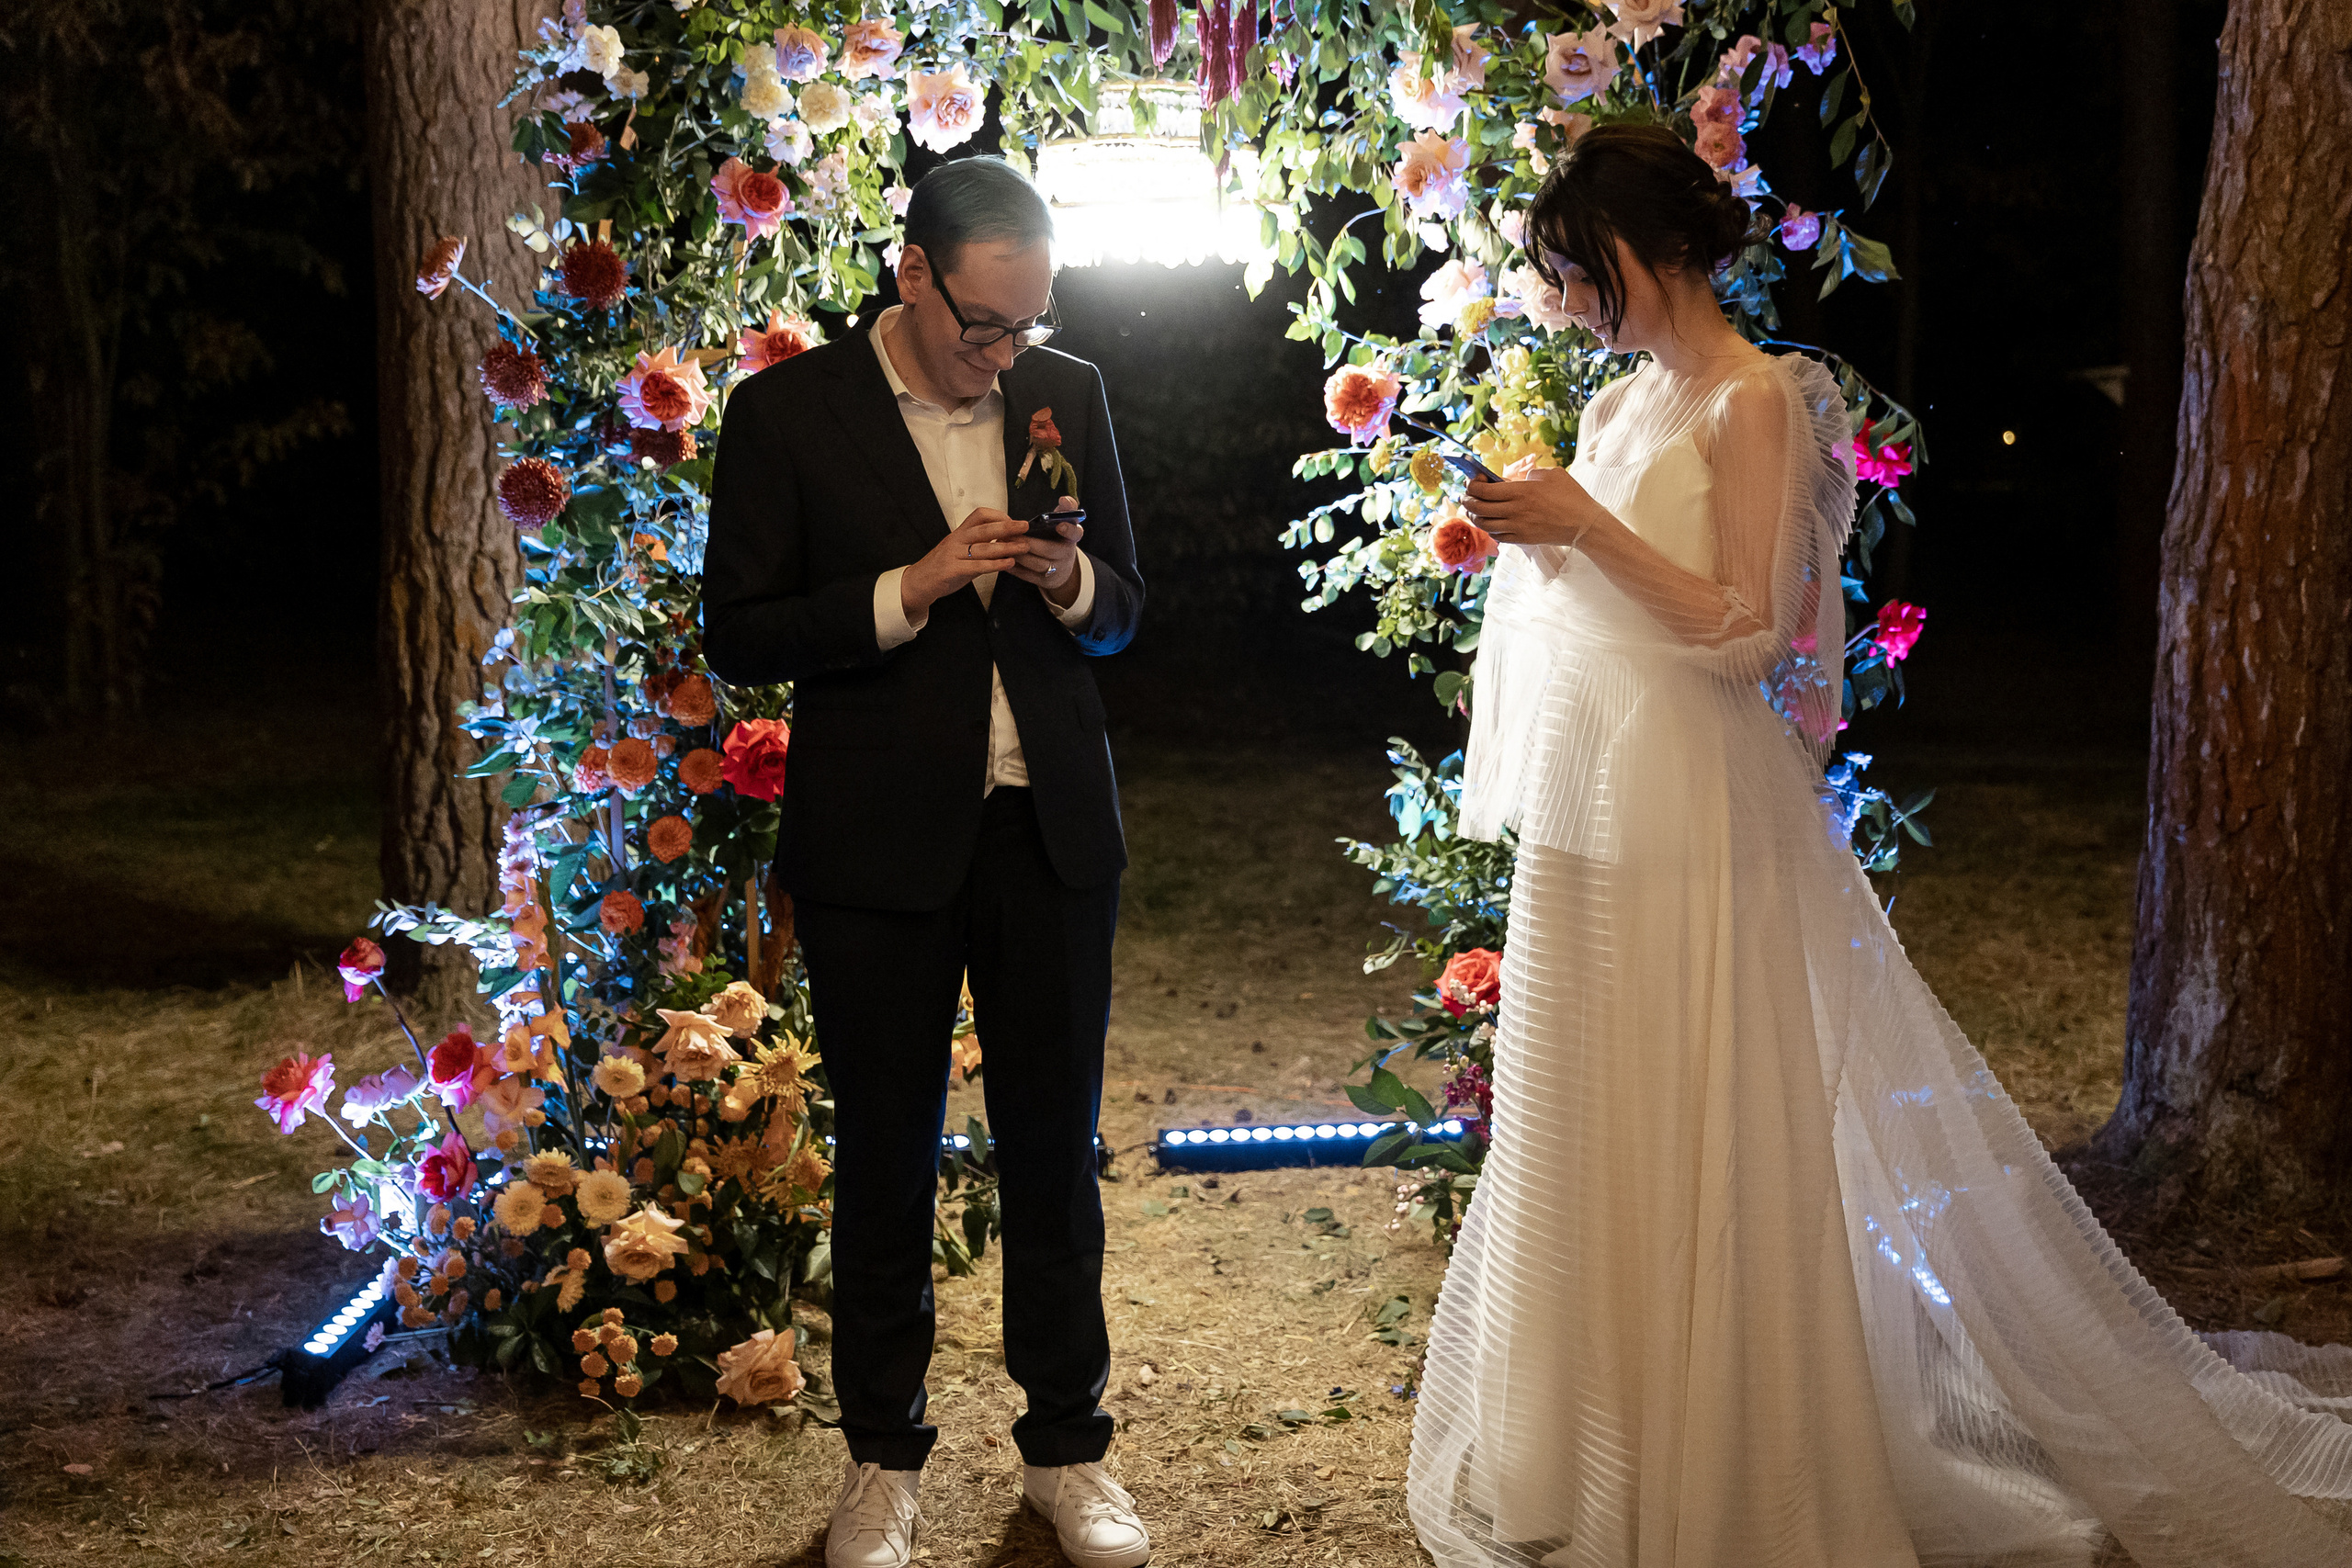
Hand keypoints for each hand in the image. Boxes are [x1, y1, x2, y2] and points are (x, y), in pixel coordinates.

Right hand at [903, 509, 1032, 617]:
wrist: (918, 582)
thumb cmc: (942, 567)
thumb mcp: (960, 552)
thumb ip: (980, 548)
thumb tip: (1005, 543)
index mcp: (959, 533)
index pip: (980, 514)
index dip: (998, 516)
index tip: (1013, 522)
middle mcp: (957, 540)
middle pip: (984, 528)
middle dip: (1007, 527)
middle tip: (1025, 527)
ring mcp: (953, 555)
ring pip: (984, 548)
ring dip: (1007, 547)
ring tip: (1024, 547)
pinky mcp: (952, 570)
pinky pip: (977, 566)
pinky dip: (995, 565)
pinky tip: (1009, 563)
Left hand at [1003, 496, 1084, 608]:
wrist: (1061, 565)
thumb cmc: (1058, 537)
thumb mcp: (1064, 522)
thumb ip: (1065, 509)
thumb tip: (1065, 498)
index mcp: (1072, 538)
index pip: (1075, 533)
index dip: (1068, 529)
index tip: (1060, 524)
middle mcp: (1067, 555)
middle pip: (1049, 550)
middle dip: (1030, 542)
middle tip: (1012, 534)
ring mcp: (1056, 570)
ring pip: (1036, 564)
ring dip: (1019, 554)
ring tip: (1003, 544)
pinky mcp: (1045, 581)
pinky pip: (1028, 576)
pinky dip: (1015, 567)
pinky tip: (1003, 557)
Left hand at [1462, 467, 1603, 549]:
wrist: (1584, 524)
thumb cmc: (1571, 495)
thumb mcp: (1551, 474)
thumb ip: (1529, 474)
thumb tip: (1512, 480)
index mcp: (1521, 491)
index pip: (1484, 489)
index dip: (1472, 485)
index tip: (1472, 480)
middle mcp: (1515, 510)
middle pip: (1478, 507)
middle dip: (1467, 500)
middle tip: (1466, 495)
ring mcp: (1518, 527)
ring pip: (1484, 524)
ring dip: (1474, 516)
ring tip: (1474, 509)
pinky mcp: (1522, 539)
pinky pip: (1497, 536)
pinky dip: (1489, 528)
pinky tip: (1491, 522)